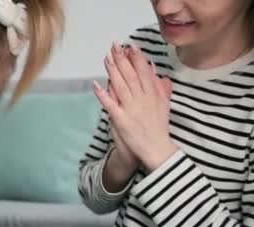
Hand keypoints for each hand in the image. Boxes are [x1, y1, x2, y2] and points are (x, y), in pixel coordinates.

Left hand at [94, 42, 176, 171]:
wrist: (156, 149)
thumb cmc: (158, 127)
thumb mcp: (163, 104)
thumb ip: (159, 85)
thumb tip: (153, 68)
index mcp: (153, 94)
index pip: (143, 72)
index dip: (136, 57)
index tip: (130, 45)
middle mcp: (143, 99)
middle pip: (131, 75)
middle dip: (122, 59)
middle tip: (115, 45)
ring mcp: (132, 109)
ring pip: (121, 86)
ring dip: (113, 71)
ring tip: (106, 58)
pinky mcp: (122, 120)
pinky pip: (110, 104)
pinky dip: (103, 94)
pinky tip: (96, 84)